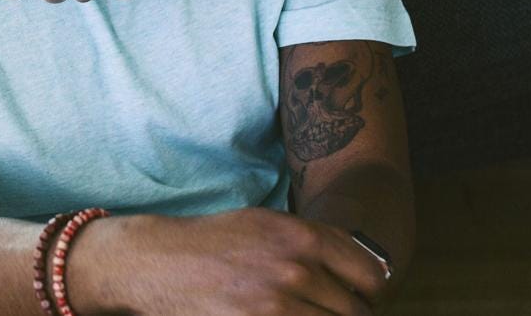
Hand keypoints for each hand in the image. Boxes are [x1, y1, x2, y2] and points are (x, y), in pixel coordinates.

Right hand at [71, 208, 390, 315]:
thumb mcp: (267, 224)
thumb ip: (313, 242)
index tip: (361, 298)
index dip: (371, 292)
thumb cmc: (215, 242)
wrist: (159, 261)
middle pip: (354, 311)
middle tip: (327, 310)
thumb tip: (361, 266)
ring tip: (302, 313)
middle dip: (345, 313)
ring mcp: (277, 305)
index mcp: (302, 236)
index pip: (371, 275)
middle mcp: (296, 269)